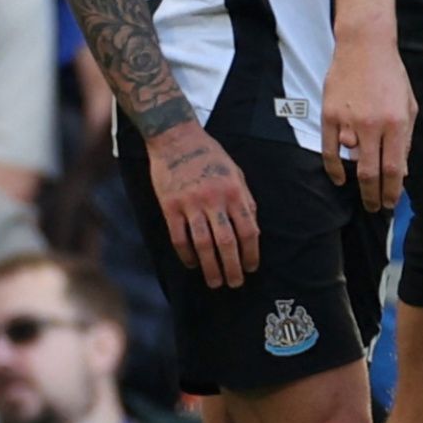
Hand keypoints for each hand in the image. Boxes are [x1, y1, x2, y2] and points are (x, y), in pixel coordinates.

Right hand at [146, 122, 259, 287]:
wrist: (176, 138)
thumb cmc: (210, 156)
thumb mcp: (236, 173)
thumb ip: (245, 200)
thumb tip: (252, 230)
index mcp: (235, 192)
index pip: (248, 230)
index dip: (251, 253)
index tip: (252, 268)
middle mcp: (214, 200)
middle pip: (226, 242)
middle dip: (233, 267)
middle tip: (236, 284)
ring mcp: (190, 204)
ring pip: (203, 244)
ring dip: (210, 267)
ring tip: (215, 282)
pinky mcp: (170, 206)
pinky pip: (179, 237)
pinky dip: (187, 255)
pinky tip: (192, 265)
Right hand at [320, 34, 415, 212]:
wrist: (364, 48)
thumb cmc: (391, 77)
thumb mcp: (409, 106)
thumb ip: (405, 139)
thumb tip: (401, 171)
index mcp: (396, 123)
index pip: (394, 168)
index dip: (392, 190)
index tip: (391, 203)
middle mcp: (372, 125)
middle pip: (371, 172)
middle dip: (374, 196)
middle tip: (376, 208)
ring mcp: (348, 122)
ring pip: (351, 163)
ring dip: (357, 184)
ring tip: (364, 195)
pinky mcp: (329, 116)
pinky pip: (329, 151)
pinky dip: (334, 169)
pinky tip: (340, 179)